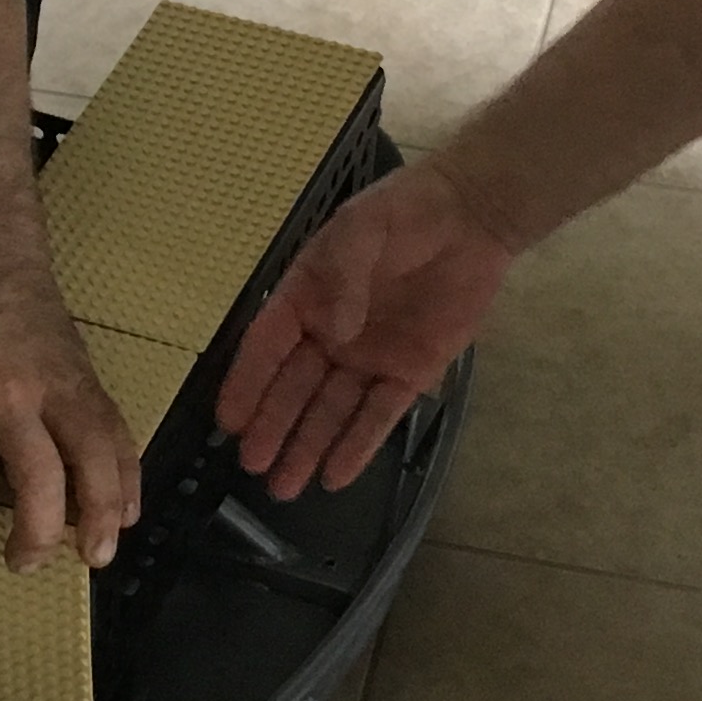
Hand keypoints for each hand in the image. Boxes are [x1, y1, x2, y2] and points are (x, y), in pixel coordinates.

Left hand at [0, 255, 141, 571]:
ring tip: (93, 558)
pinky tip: (125, 515)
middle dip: (35, 536)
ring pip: (93, 457)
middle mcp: (10, 397)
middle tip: (20, 563)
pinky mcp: (89, 382)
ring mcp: (58, 388)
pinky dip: (128, 478)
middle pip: (38, 480)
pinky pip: (118, 435)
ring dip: (99, 514)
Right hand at [218, 155, 515, 500]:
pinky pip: (379, 415)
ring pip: (331, 411)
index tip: (229, 421)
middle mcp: (331, 334)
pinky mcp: (410, 373)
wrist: (472, 218)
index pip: (267, 346)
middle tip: (253, 466)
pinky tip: (336, 476)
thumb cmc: (406, 213)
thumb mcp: (362, 229)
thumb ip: (344, 277)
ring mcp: (370, 358)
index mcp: (307, 297)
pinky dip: (358, 445)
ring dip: (308, 446)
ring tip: (285, 487)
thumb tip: (333, 332)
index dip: (247, 383)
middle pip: (295, 388)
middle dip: (274, 427)